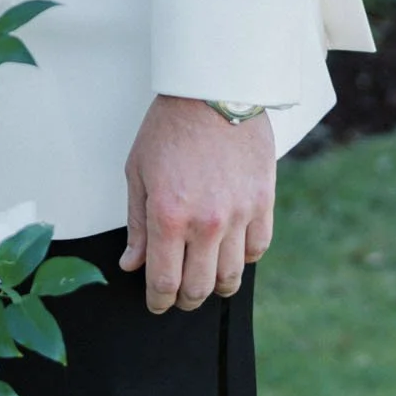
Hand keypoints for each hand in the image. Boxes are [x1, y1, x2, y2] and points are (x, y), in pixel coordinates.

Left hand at [120, 94, 275, 314]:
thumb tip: (132, 265)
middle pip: (198, 287)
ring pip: (231, 276)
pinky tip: (231, 254)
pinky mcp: (262, 203)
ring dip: (216, 287)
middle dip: (184, 300)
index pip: (164, 281)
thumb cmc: (168, 127)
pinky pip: (257, 250)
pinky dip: (243, 260)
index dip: (158, 301)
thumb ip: (137, 224)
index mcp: (168, 216)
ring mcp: (238, 215)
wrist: (212, 91)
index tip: (156, 304)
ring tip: (206, 282)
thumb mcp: (138, 171)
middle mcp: (205, 223)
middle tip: (178, 297)